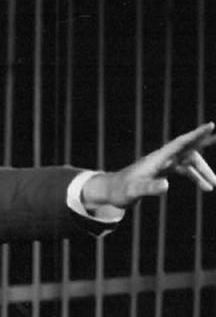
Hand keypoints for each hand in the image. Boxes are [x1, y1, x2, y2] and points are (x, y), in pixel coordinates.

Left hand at [81, 123, 215, 209]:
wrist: (111, 191)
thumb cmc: (121, 191)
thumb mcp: (134, 191)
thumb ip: (149, 188)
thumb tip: (166, 186)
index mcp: (157, 158)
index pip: (180, 143)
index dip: (196, 135)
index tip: (211, 125)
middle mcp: (162, 157)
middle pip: (189, 151)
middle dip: (204, 153)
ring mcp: (164, 163)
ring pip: (189, 163)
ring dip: (202, 173)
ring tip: (213, 187)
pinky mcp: (163, 170)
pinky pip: (185, 170)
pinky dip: (195, 177)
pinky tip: (205, 187)